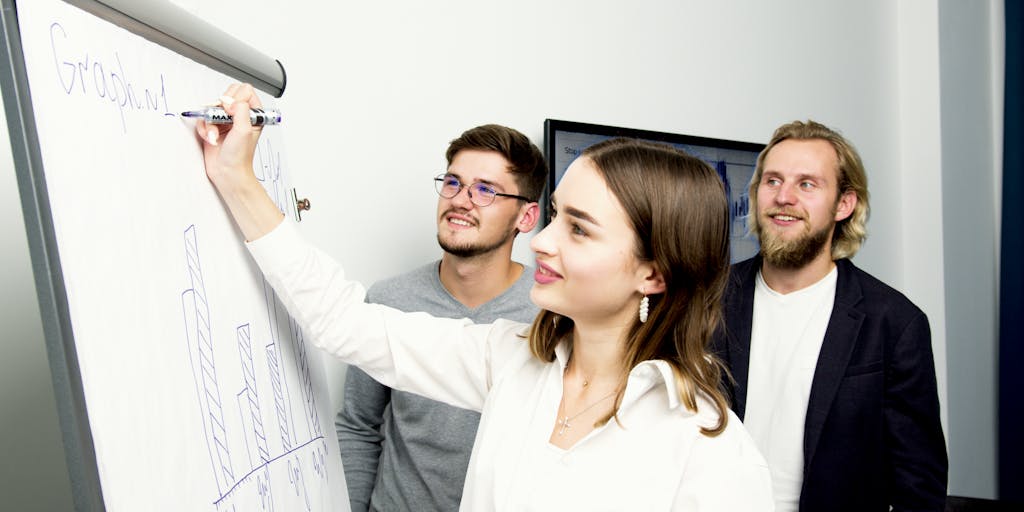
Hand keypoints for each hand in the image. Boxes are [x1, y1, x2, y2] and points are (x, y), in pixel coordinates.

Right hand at [195, 83, 282, 240]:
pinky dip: (204, 128)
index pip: (244, 90)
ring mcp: (226, 120)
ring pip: (213, 105)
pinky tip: (211, 138)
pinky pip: (203, 117)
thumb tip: (230, 99)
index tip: (233, 110)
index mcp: (253, 113)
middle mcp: (240, 114)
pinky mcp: (213, 126)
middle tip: (224, 119)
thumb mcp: (245, 130)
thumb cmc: (240, 156)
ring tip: (216, 134)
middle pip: (227, 93)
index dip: (236, 97)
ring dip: (211, 121)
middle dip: (221, 106)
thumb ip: (241, 109)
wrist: (227, 172)